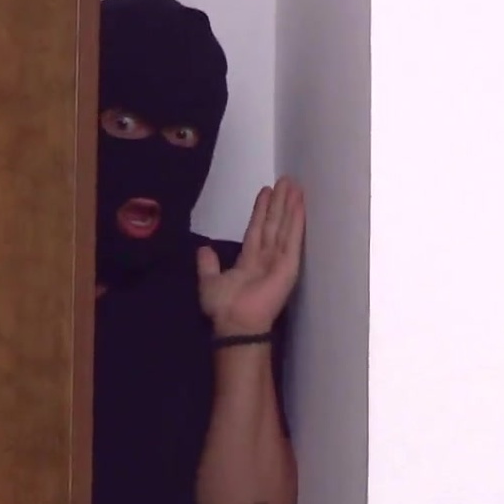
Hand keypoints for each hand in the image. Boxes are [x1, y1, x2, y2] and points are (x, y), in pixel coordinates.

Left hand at [197, 176, 306, 335]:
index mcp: (249, 261)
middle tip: (286, 180)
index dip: (261, 211)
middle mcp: (266, 258)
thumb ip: (208, 264)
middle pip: (273, 224)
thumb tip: (204, 249)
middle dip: (279, 202)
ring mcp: (280, 260)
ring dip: (290, 206)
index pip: (257, 230)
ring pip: (284, 227)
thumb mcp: (209, 281)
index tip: (266, 191)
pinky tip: (300, 204)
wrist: (236, 322)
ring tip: (295, 185)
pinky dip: (296, 221)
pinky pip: (293, 238)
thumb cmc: (224, 307)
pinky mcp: (289, 265)